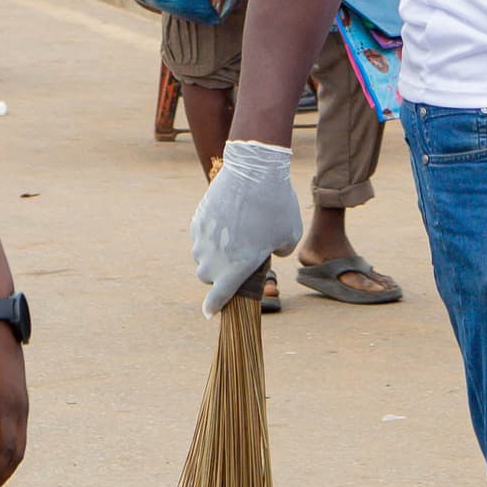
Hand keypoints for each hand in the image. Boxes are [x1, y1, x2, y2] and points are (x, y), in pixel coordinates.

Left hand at [0, 323, 29, 486]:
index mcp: (8, 407)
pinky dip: (5, 448)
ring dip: (3, 463)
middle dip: (2, 475)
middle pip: (17, 452)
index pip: (7, 450)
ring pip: (19, 444)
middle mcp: (20, 408)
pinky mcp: (18, 399)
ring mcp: (22, 404)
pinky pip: (17, 432)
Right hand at [190, 138, 301, 314]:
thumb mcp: (289, 235)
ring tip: (233, 238)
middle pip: (207, 277)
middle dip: (218, 274)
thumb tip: (267, 249)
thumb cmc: (276, 207)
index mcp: (236, 269)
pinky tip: (225, 222)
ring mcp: (202, 240)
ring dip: (212, 255)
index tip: (210, 313)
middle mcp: (214, 259)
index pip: (218, 298)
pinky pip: (200, 237)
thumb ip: (278, 252)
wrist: (253, 172)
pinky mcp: (197, 221)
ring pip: (201, 257)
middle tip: (237, 259)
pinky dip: (209, 236)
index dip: (213, 307)